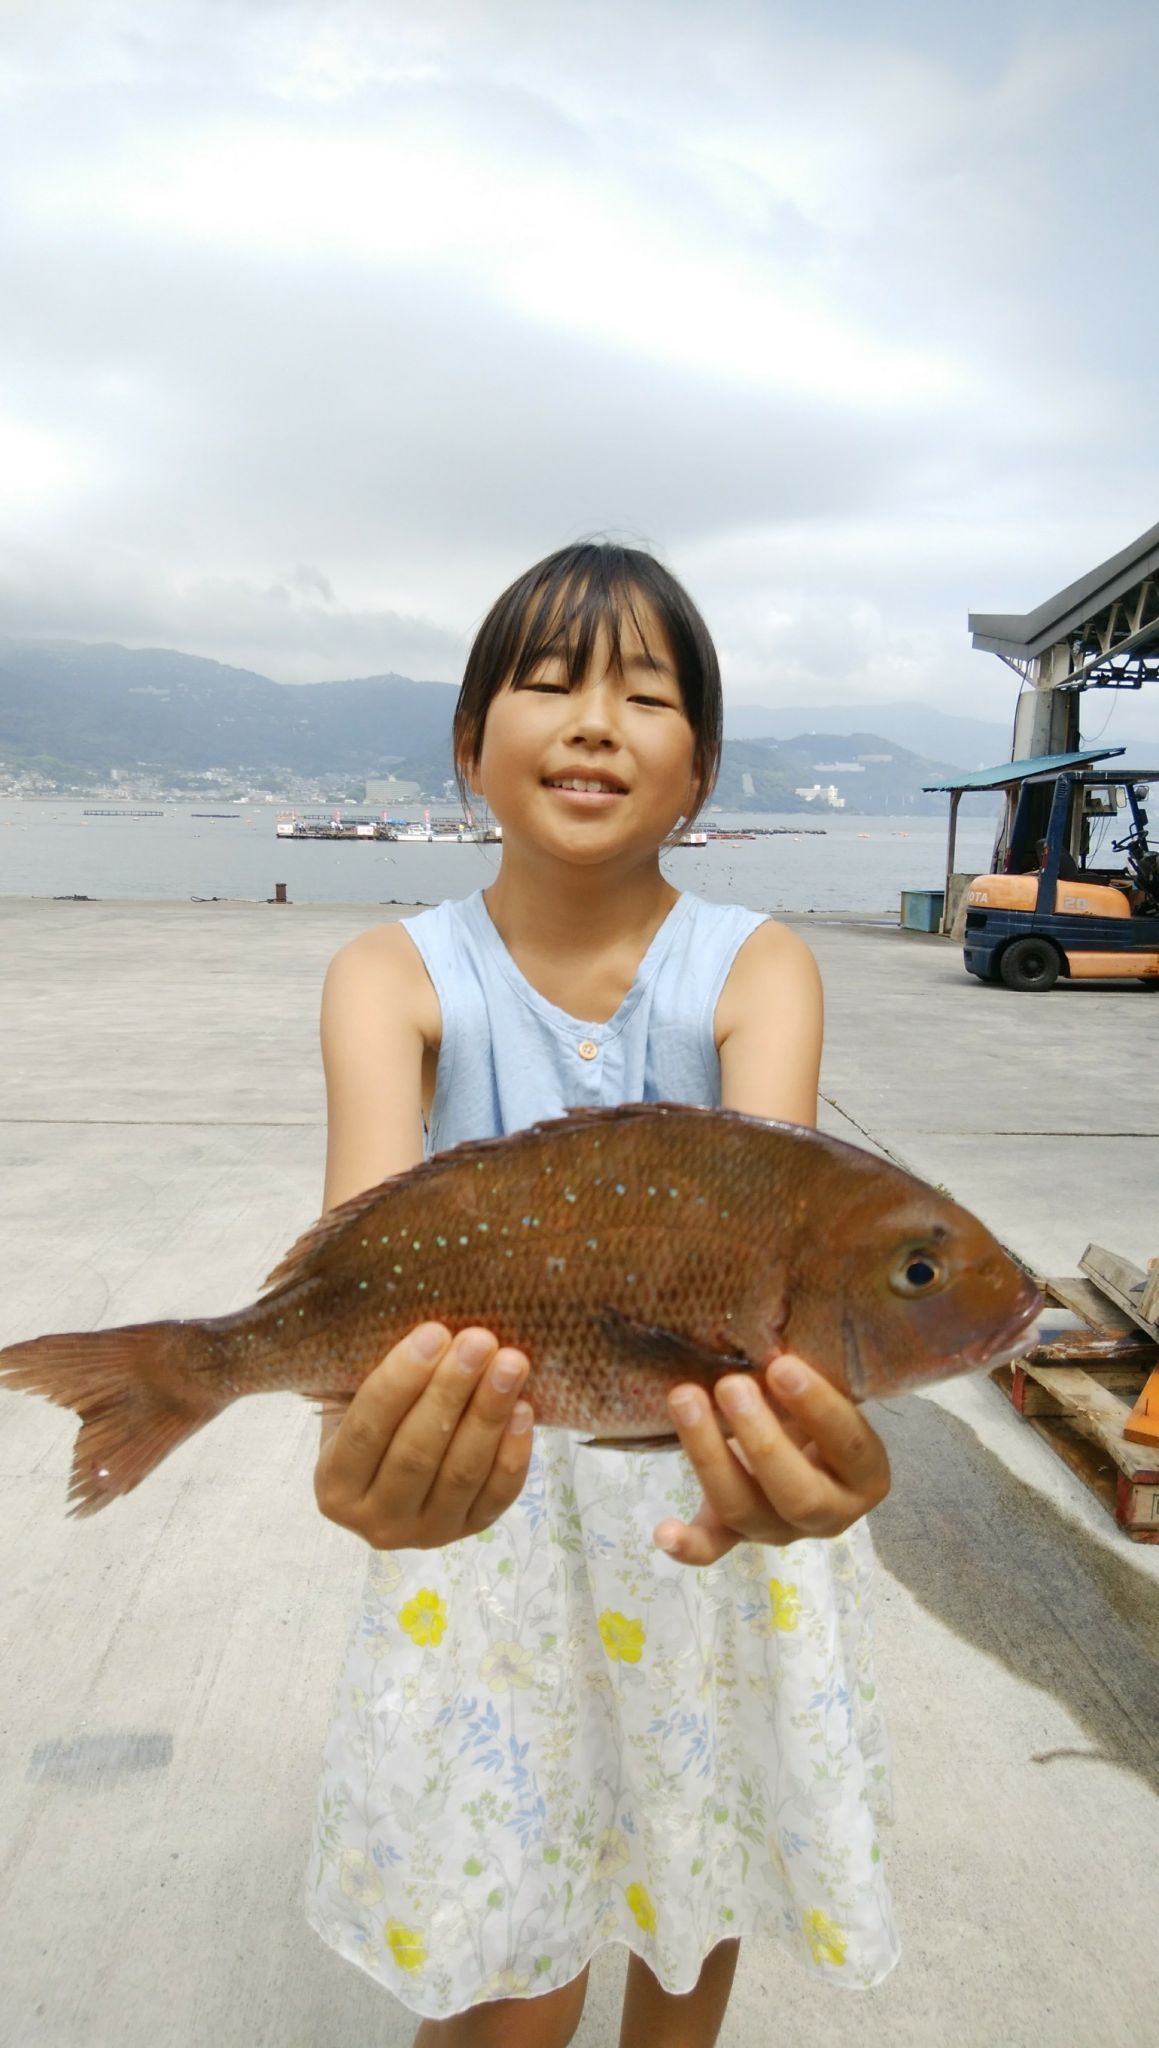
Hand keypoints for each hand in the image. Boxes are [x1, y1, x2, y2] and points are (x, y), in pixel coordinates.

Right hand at [314, 1323, 533, 1548]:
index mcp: (335, 1485)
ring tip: (511, 1364)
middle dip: (451, 1390)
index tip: (434, 1333)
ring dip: (488, 1413)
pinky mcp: (470, 1532)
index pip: (366, 1430)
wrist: (394, 1477)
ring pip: (461, 1473)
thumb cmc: (377, 1424)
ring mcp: (426, 1533)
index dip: (400, 1380)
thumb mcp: (354, 1404)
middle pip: (417, 1453)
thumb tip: (431, 1332)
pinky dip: (513, 1451)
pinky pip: (498, 1494)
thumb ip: (378, 1378)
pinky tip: (523, 1408)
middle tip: (479, 1340)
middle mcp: (376, 1520)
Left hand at [653, 1355, 889, 1567]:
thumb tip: (772, 1333)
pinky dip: (689, 1544)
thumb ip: (810, 1372)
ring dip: (711, 1458)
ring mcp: (780, 1530)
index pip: (849, 1446)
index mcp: (865, 1474)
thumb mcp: (829, 1388)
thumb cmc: (818, 1403)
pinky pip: (713, 1547)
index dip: (818, 1407)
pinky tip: (663, 1531)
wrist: (806, 1440)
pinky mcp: (736, 1534)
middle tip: (731, 1385)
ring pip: (745, 1512)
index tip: (782, 1365)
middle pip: (797, 1493)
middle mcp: (828, 1512)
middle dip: (761, 1440)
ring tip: (684, 1399)